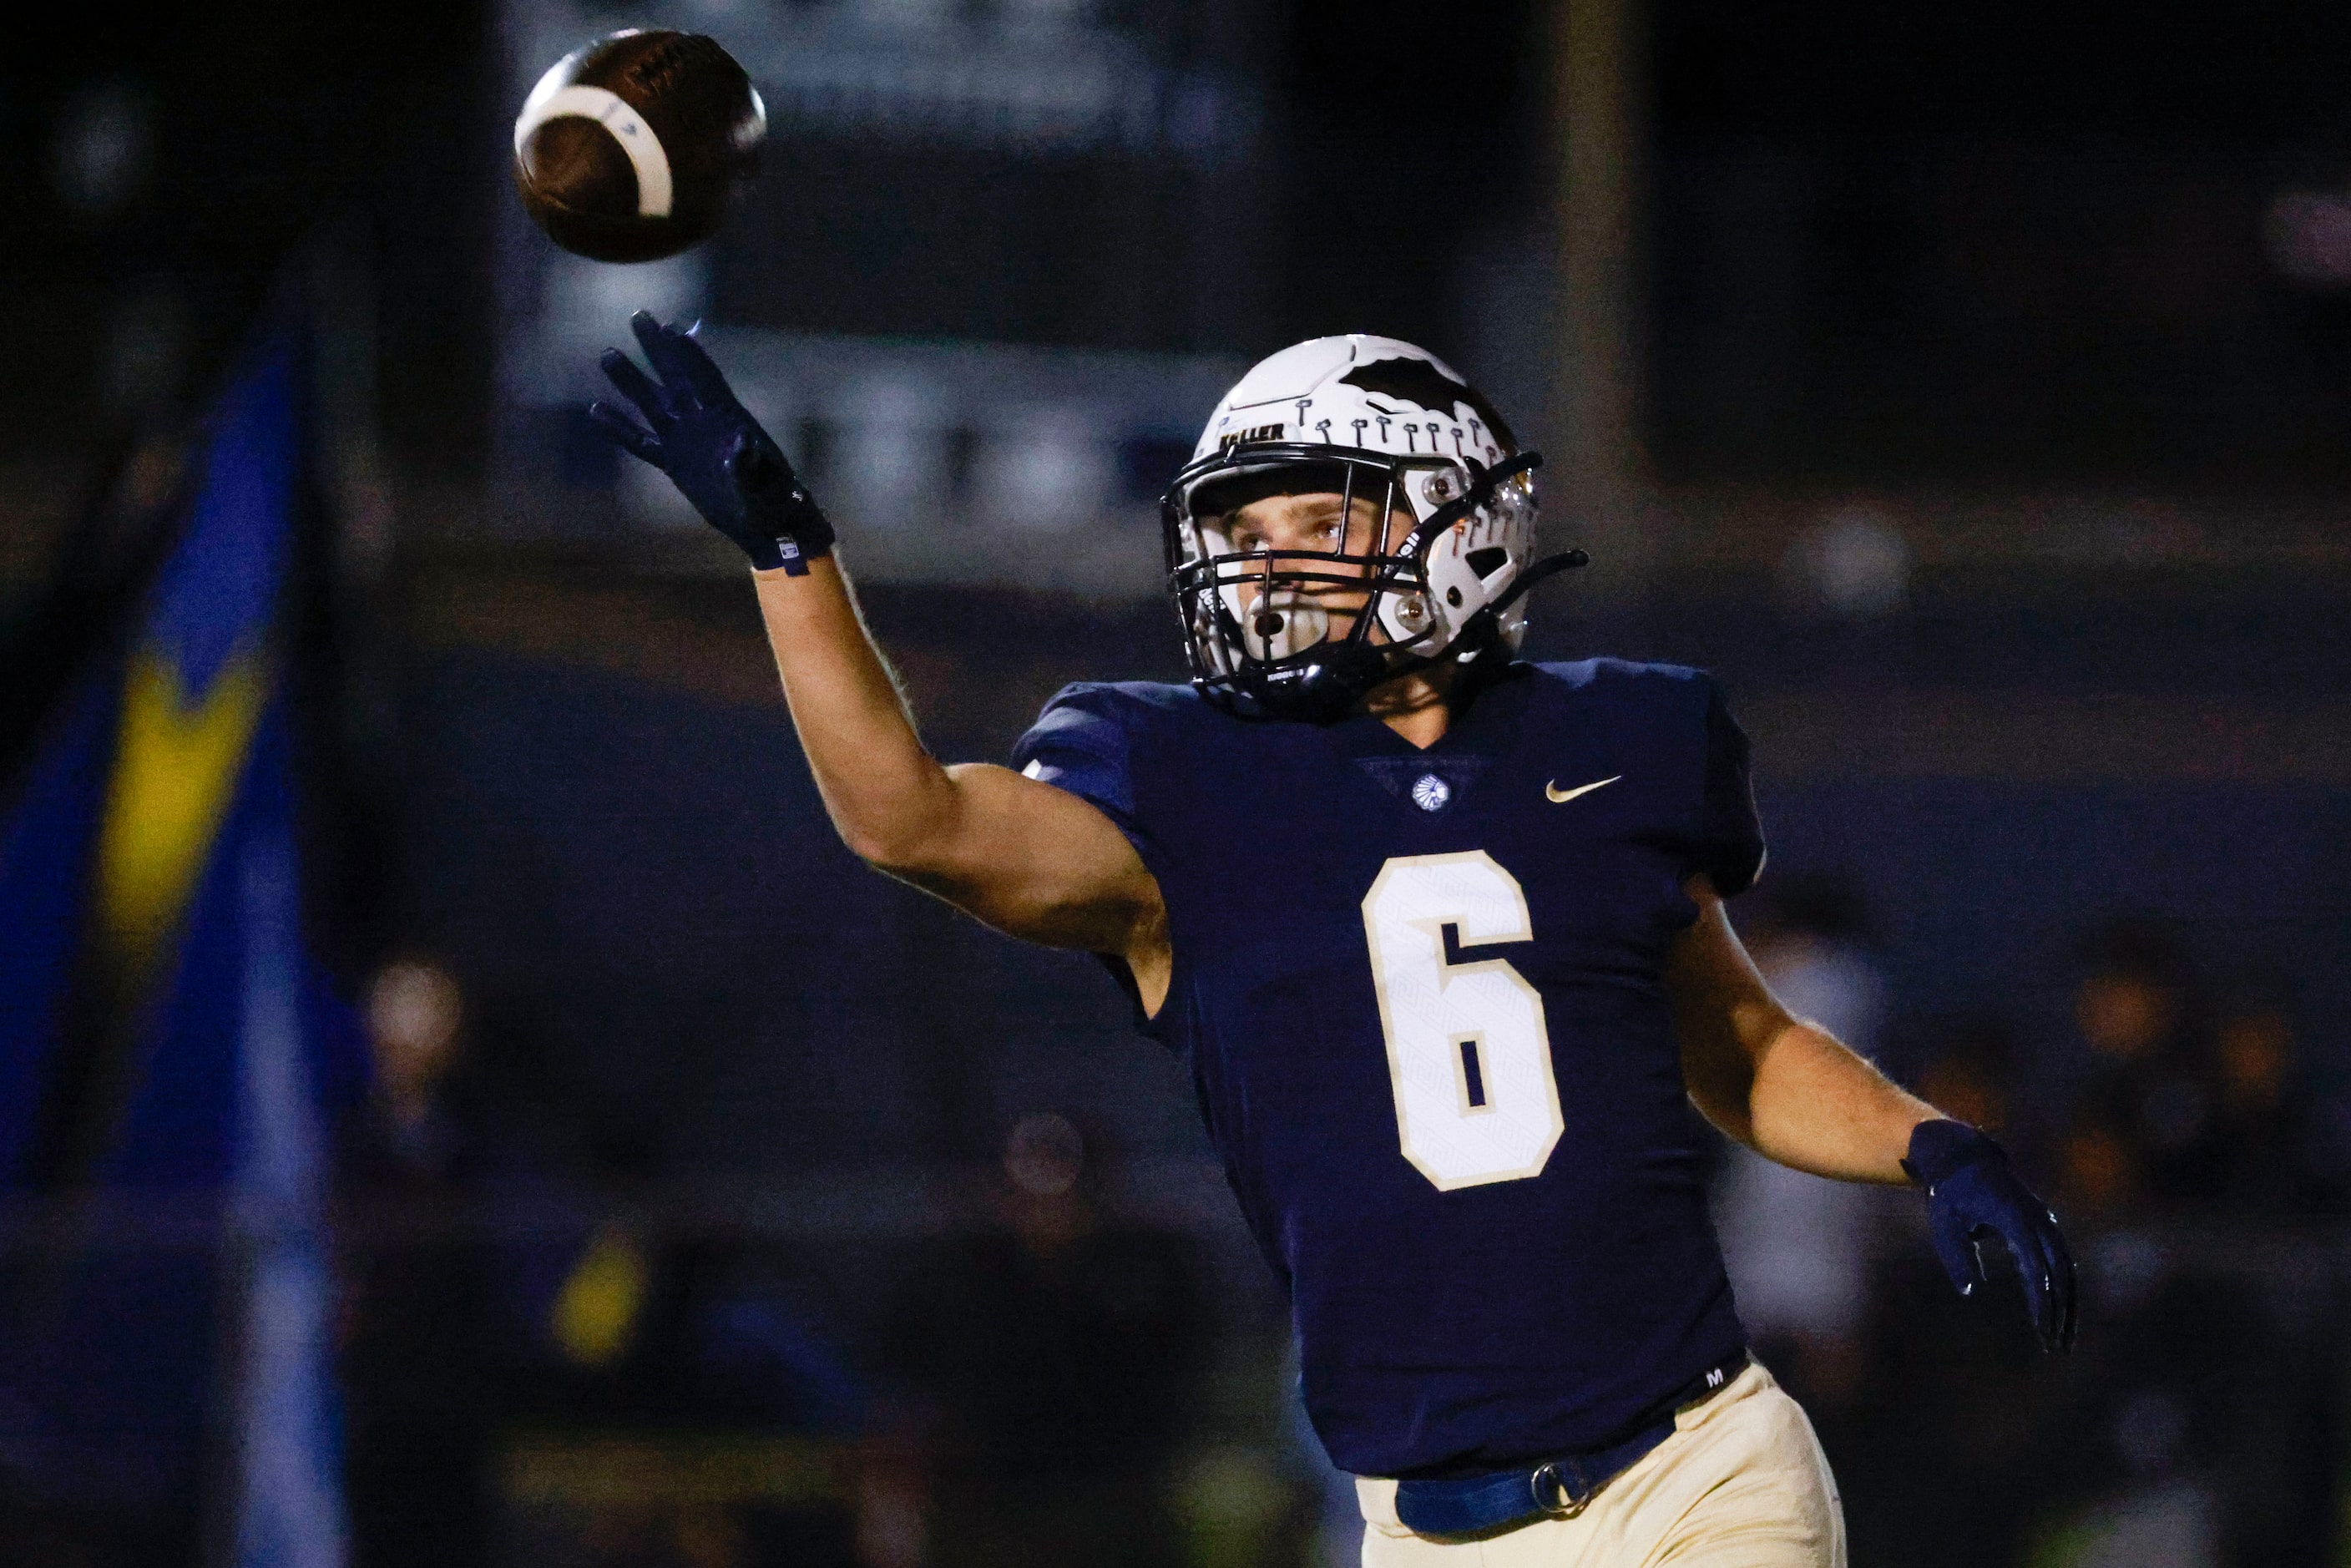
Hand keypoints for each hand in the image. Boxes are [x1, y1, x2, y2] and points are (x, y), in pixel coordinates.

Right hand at [588, 312, 834, 573]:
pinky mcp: (674, 463)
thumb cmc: (773, 500)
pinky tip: (597, 410)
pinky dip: (621, 429)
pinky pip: (642, 443)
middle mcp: (703, 422)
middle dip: (657, 348)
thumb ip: (751, 465)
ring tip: (608, 354)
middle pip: (676, 377)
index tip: (670, 328)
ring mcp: (686, 440)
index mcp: (728, 418)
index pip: (704, 378)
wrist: (766, 521)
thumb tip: (742, 444)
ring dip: (631, 382)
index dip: (689, 354)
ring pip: (653, 404)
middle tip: (638, 315)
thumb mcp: (765, 483)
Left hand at [1903, 1119, 2077, 1353]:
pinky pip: (2061, 1265)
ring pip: (2068, 1270)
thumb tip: (1969, 1291)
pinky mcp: (2044, 1229)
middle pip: (2062, 1271)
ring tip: (2062, 1343)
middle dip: (2061, 1310)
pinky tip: (2057, 1320)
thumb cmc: (1951, 1194)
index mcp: (2016, 1217)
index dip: (2041, 1297)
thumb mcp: (1944, 1221)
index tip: (2041, 1327)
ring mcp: (2045, 1224)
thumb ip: (1955, 1254)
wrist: (1965, 1160)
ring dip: (2068, 1307)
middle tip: (2055, 1347)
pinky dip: (2063, 1293)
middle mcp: (2039, 1220)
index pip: (2036, 1264)